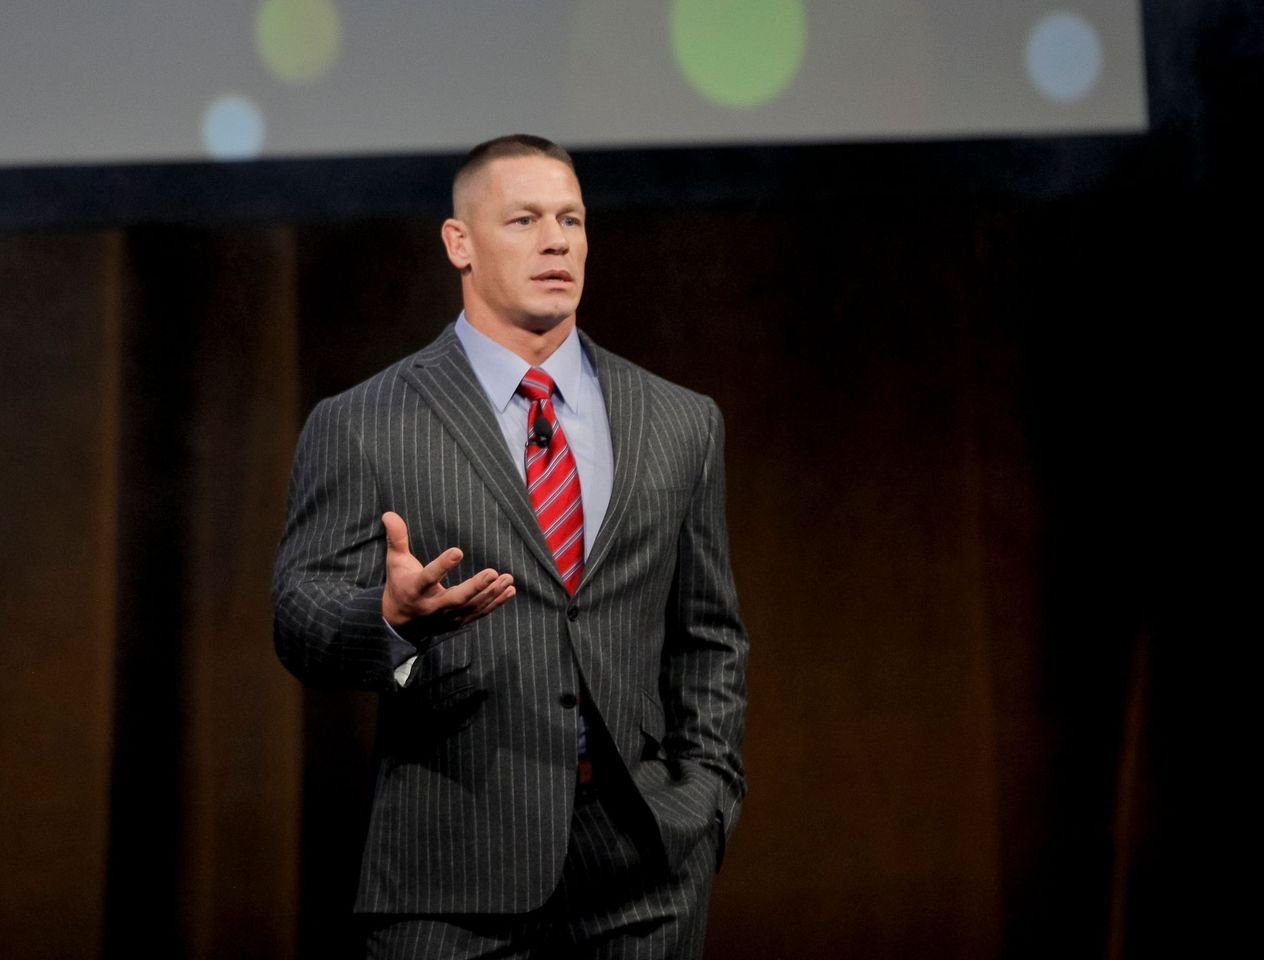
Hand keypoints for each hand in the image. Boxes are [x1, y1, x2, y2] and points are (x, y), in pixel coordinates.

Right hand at [381, 511, 514, 632]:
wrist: (400, 623)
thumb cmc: (400, 585)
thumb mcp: (395, 562)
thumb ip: (396, 538)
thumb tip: (389, 513)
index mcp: (415, 589)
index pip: (428, 577)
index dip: (442, 565)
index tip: (458, 551)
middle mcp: (431, 606)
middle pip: (455, 598)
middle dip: (475, 587)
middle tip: (493, 573)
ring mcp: (446, 617)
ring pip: (471, 607)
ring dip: (491, 594)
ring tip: (507, 578)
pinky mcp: (457, 622)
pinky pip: (478, 613)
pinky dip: (495, 603)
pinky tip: (509, 591)